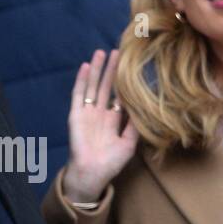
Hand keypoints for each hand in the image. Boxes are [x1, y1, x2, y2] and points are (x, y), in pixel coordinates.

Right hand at [62, 48, 137, 202]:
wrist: (92, 173)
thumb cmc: (111, 162)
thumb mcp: (129, 143)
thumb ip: (136, 125)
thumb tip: (146, 108)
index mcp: (113, 119)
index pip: (120, 95)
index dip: (125, 81)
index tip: (131, 65)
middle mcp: (100, 113)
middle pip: (107, 86)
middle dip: (112, 69)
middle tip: (118, 50)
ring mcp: (87, 112)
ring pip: (93, 86)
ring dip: (97, 70)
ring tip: (101, 52)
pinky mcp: (76, 115)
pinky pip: (78, 94)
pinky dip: (81, 80)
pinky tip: (85, 67)